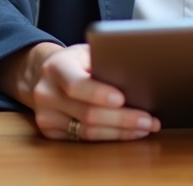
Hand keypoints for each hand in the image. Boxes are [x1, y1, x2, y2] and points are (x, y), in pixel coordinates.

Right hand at [0, 42, 160, 141]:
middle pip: (87, 113)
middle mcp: (46, 92)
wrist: (45, 75)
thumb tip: (136, 76)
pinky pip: (83, 140)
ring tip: (144, 127)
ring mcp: (45, 115)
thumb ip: (103, 61)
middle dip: (122, 118)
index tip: (122, 98)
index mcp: (55, 67)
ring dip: (120, 132)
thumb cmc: (75, 62)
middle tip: (148, 120)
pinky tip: (127, 133)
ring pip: (87, 131)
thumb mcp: (85, 53)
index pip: (76, 84)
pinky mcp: (49, 132)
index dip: (99, 94)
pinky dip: (109, 138)